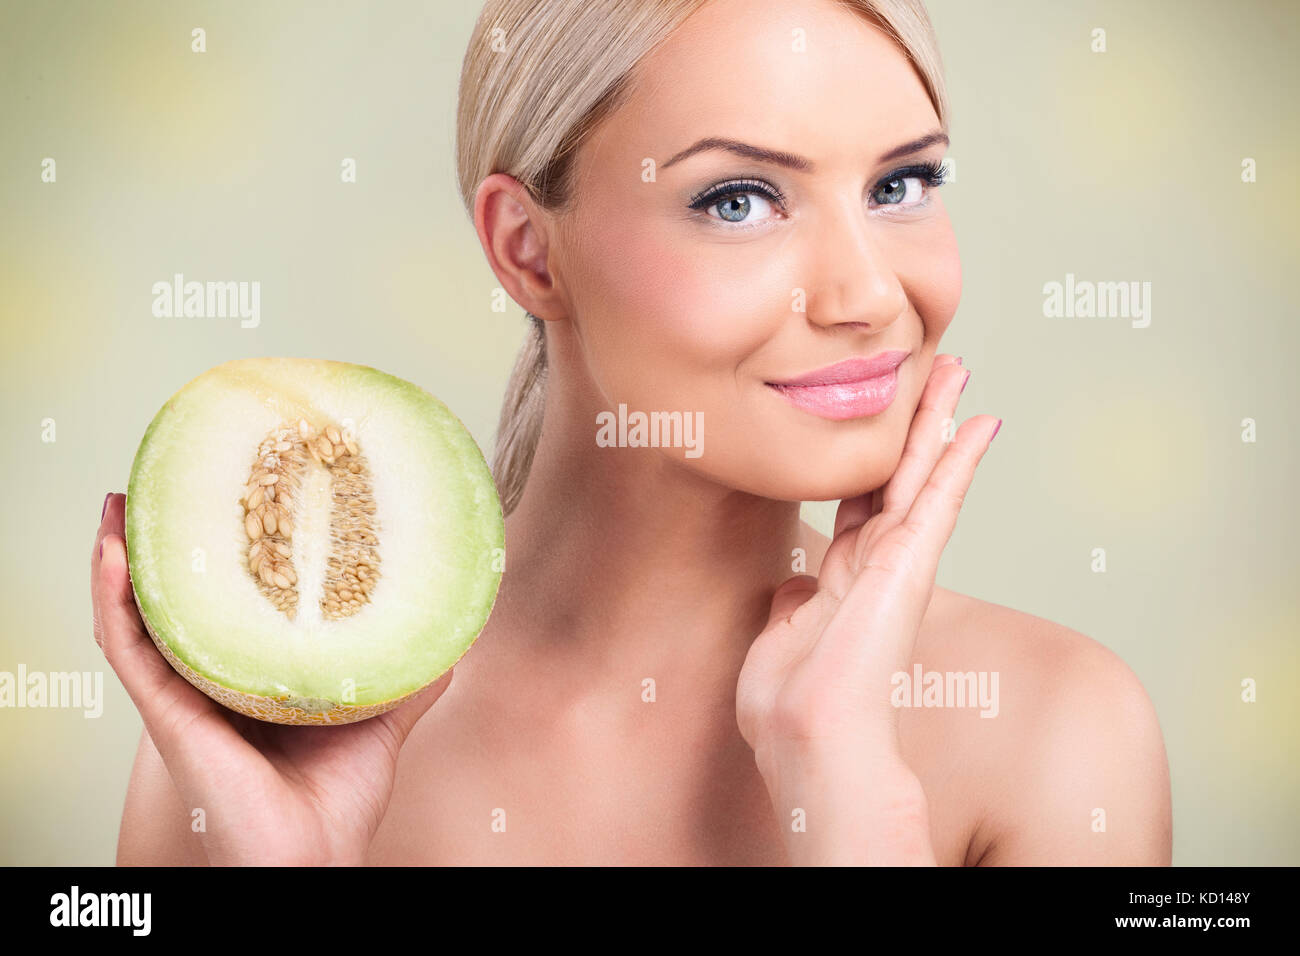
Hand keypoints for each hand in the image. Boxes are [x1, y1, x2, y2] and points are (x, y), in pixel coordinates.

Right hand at [92, 493, 449, 864]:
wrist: (316, 857)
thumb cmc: (339, 799)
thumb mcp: (379, 716)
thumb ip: (406, 673)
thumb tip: (449, 631)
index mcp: (251, 678)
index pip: (228, 606)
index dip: (220, 557)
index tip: (228, 501)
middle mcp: (211, 682)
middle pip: (177, 603)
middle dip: (163, 547)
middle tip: (159, 489)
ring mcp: (184, 697)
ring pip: (140, 616)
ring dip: (125, 558)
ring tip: (122, 506)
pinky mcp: (168, 716)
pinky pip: (129, 648)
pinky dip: (114, 600)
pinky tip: (114, 555)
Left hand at [736, 355, 998, 861]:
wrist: (808, 734)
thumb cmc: (788, 706)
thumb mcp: (778, 639)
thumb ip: (794, 603)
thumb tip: (792, 581)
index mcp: (840, 582)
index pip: (859, 507)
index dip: (870, 465)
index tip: (880, 427)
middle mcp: (873, 567)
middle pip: (895, 479)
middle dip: (915, 426)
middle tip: (939, 375)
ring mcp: (897, 564)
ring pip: (919, 475)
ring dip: (939, 422)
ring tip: (960, 372)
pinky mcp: (911, 562)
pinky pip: (938, 497)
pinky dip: (960, 458)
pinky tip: (982, 421)